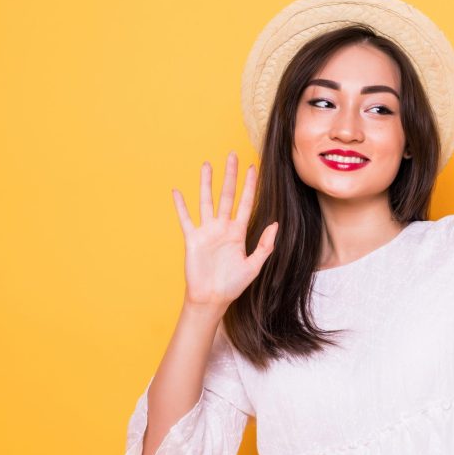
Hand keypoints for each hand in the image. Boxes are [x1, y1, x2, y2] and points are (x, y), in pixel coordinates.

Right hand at [171, 151, 278, 309]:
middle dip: (230, 176)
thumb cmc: (233, 285)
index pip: (246, 204)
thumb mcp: (254, 266)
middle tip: (232, 156)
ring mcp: (207, 232)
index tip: (253, 168)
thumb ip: (265, 245)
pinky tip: (177, 192)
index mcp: (238, 233)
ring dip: (206, 183)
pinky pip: (186, 219)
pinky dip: (181, 206)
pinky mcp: (192, 239)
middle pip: (227, 196)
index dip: (250, 187)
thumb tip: (276, 224)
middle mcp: (222, 228)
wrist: (212, 299)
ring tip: (207, 165)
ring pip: (206, 201)